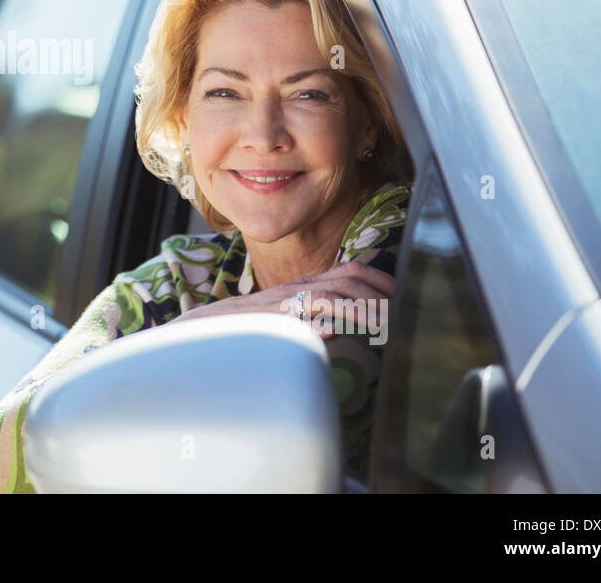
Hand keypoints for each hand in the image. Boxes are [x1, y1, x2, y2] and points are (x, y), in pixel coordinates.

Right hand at [169, 258, 393, 339]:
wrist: (197, 331)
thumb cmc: (241, 331)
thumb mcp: (282, 319)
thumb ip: (307, 318)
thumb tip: (336, 328)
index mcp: (302, 285)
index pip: (349, 269)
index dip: (380, 279)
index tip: (401, 296)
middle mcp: (296, 287)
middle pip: (349, 275)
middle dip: (382, 291)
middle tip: (403, 310)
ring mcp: (284, 301)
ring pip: (332, 292)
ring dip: (363, 307)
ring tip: (384, 324)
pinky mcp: (270, 317)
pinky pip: (302, 311)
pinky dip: (325, 318)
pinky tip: (339, 329)